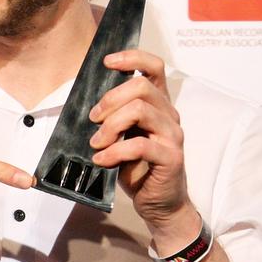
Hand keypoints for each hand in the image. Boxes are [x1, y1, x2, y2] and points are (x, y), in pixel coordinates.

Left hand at [88, 50, 195, 233]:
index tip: (107, 62)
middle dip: (110, 99)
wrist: (159, 203)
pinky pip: (139, 145)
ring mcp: (173, 135)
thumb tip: (89, 105)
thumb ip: (116, 117)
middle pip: (141, 86)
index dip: (132, 57)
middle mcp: (169, 114)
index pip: (154, 67)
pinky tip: (102, 160)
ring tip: (96, 142)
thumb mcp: (124, 136)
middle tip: (93, 118)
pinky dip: (114, 151)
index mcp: (159, 104)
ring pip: (140, 110)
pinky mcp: (171, 157)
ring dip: (111, 125)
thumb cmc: (138, 167)